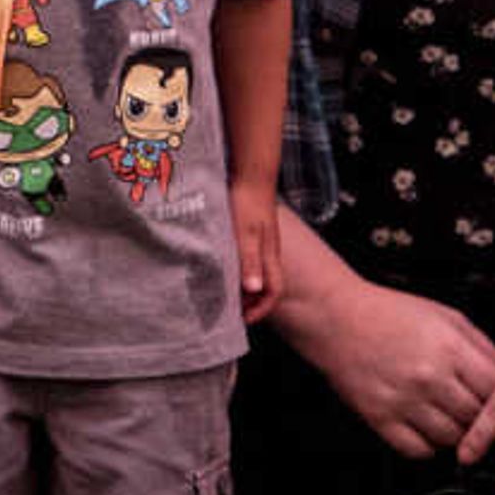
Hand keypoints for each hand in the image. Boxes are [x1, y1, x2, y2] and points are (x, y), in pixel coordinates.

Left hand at [232, 182, 284, 321]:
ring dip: (242, 286)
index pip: (273, 292)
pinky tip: (221, 266)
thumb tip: (254, 290)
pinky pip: (248, 259)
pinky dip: (237, 268)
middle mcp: (268, 253)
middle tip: (228, 311)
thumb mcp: (246, 234)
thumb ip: (250, 261)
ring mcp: (262, 242)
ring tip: (222, 293)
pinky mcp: (252, 232)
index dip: (260, 309)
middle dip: (250, 302)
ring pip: (255, 273)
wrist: (251, 174)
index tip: (242, 320)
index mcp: (269, 256)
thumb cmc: (247, 203)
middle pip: (265, 286)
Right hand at [296, 263, 494, 460]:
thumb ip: (485, 348)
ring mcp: (403, 401)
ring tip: (453, 420)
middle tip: (482, 419)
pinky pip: (418, 450)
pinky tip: (427, 427)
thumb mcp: (448, 317)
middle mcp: (429, 378)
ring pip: (451, 440)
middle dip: (484, 422)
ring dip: (458, 435)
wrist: (334, 316)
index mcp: (451, 349)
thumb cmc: (391, 312)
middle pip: (477, 420)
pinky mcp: (379, 418)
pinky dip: (428, 446)